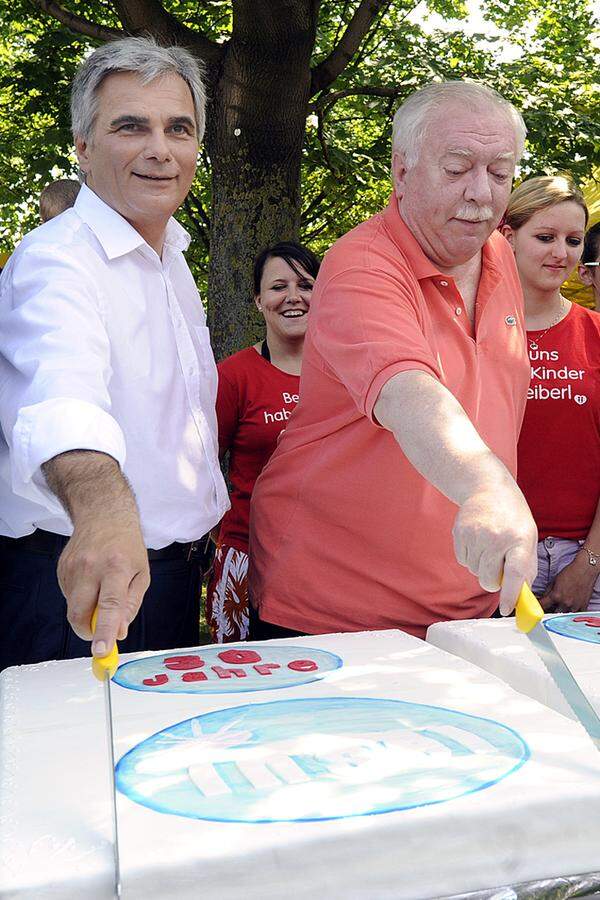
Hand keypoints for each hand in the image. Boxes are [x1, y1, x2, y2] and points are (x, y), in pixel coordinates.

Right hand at [57, 513, 149, 656]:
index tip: (101, 651)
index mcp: (116, 568)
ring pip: (73, 607)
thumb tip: (118, 633)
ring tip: (101, 588)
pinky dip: (80, 598)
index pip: (110, 606)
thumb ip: (130, 606)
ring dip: (87, 610)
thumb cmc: (127, 546)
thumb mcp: (141, 574)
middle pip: (80, 613)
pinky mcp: (61, 569)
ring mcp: (72, 567)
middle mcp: (91, 567)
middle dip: (88, 631)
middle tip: (100, 634)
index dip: (104, 631)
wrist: (104, 516)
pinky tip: (91, 580)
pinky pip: (69, 596)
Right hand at [453, 485, 537, 615]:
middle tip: (498, 569)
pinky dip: (470, 558)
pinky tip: (477, 541)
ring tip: (488, 546)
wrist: (487, 488)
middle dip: (493, 582)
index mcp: (520, 538)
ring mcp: (476, 534)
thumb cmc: (511, 517)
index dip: (511, 594)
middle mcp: (497, 536)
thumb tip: (521, 598)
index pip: (515, 572)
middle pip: (489, 579)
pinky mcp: (459, 533)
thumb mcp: (528, 537)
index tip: (508, 609)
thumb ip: (526, 568)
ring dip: (481, 567)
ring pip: (474, 571)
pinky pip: (463, 561)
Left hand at [540, 552, 597, 612]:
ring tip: (559, 609)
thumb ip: (548, 592)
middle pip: (553, 613)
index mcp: (556, 596)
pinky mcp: (583, 606)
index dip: (539, 606)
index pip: (543, 606)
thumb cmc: (570, 573)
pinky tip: (569, 609)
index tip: (537, 607)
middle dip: (549, 612)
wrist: (584, 570)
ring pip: (564, 615)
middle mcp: (565, 602)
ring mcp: (575, 606)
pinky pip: (575, 615)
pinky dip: (571, 613)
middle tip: (548, 609)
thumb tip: (542, 599)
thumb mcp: (554, 581)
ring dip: (560, 613)